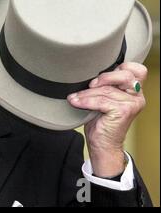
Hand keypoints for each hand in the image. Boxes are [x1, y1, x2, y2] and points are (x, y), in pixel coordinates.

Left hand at [67, 62, 147, 177]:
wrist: (103, 144)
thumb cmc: (101, 121)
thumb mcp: (103, 98)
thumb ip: (104, 86)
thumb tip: (86, 73)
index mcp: (133, 91)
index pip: (135, 70)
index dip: (119, 68)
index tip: (101, 78)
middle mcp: (136, 96)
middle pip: (124, 75)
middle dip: (103, 78)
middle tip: (90, 86)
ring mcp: (132, 104)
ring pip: (106, 90)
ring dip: (87, 93)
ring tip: (75, 98)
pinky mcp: (124, 111)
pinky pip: (101, 100)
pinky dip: (86, 101)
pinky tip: (76, 103)